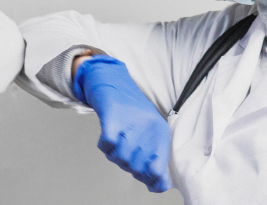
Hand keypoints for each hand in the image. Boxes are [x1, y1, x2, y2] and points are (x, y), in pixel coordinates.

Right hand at [73, 55, 171, 192]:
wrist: (112, 80)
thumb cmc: (131, 109)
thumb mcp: (149, 131)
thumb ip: (153, 156)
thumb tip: (158, 185)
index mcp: (161, 132)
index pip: (160, 169)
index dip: (151, 180)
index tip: (146, 181)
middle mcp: (149, 127)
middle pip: (137, 167)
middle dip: (129, 166)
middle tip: (124, 154)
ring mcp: (131, 122)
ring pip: (122, 157)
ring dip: (114, 156)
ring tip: (114, 145)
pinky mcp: (113, 116)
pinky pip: (107, 144)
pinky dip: (104, 146)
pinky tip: (107, 139)